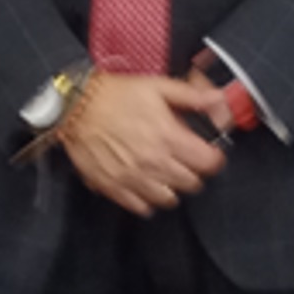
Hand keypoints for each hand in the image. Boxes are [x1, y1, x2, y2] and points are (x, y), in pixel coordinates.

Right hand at [58, 73, 228, 216]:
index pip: (208, 163)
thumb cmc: (116, 95)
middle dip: (194, 173)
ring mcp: (133, 178)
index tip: (210, 154)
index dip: (214, 159)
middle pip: (192, 184)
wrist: (75, 107)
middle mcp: (153, 162)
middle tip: (187, 161)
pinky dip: (148, 200)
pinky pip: (141, 207)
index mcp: (168, 136)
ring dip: (172, 188)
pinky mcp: (114, 188)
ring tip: (166, 174)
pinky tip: (146, 184)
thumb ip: (191, 96)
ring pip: (169, 199)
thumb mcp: (158, 87)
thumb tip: (218, 100)